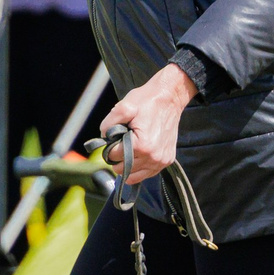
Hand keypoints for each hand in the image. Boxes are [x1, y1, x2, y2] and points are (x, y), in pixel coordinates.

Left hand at [100, 62, 197, 185]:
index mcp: (142, 146)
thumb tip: (103, 138)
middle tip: (122, 142)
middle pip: (122, 168)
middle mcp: (153, 157)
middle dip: (118, 157)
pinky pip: (147, 174)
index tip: (115, 136)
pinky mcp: (167, 161)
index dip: (110, 146)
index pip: (114, 156)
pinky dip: (139, 168)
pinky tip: (139, 155)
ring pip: (134, 176)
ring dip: (128, 165)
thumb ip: (108, 124)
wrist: (170, 98)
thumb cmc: (147, 101)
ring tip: (129, 149)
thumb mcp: (123, 107)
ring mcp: (161, 161)